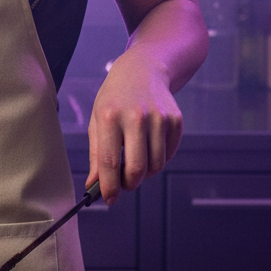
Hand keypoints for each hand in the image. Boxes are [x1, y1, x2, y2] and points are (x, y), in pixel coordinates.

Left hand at [86, 53, 182, 204]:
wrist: (142, 70)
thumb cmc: (114, 98)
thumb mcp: (97, 120)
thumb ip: (96, 154)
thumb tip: (94, 185)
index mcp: (110, 116)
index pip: (109, 161)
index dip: (108, 186)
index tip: (108, 199)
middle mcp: (136, 117)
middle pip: (137, 169)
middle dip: (129, 184)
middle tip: (123, 183)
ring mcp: (159, 118)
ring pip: (155, 166)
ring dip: (145, 173)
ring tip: (135, 161)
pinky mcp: (176, 120)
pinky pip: (169, 155)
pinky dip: (158, 159)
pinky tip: (148, 146)